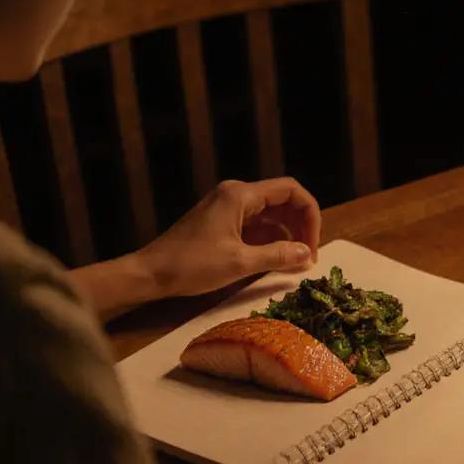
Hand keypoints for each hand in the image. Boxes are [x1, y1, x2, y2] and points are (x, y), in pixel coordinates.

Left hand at [137, 178, 320, 299]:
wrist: (150, 273)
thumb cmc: (192, 265)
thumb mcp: (239, 262)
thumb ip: (277, 256)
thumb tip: (307, 254)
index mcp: (240, 195)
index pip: (290, 191)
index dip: (310, 215)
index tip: (313, 245)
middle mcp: (235, 194)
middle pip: (282, 200)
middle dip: (300, 225)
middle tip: (308, 256)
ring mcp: (227, 208)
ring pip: (269, 214)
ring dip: (286, 234)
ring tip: (296, 261)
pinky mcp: (220, 222)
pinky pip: (254, 225)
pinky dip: (269, 239)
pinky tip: (276, 260)